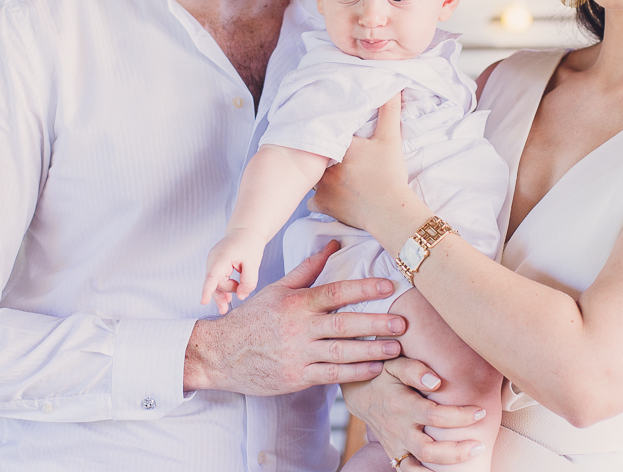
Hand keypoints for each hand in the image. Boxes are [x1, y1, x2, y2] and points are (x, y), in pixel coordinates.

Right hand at [186, 241, 406, 396]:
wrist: (220, 353)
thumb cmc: (252, 318)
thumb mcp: (277, 289)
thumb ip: (307, 269)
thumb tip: (332, 245)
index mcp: (296, 303)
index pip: (336, 292)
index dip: (364, 288)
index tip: (389, 287)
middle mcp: (299, 328)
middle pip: (344, 324)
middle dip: (376, 323)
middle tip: (403, 323)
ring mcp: (297, 355)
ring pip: (341, 353)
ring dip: (371, 350)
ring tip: (395, 349)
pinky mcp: (296, 378)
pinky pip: (330, 376)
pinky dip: (354, 373)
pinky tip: (374, 369)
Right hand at [201, 228, 266, 313]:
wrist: (246, 230)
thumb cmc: (250, 244)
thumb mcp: (254, 263)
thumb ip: (249, 281)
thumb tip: (240, 296)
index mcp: (222, 257)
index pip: (212, 276)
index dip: (208, 290)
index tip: (203, 301)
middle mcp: (214, 260)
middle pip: (215, 283)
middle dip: (222, 295)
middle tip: (225, 309)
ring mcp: (213, 262)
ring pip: (215, 283)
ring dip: (221, 294)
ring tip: (225, 308)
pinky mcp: (216, 265)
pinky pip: (217, 279)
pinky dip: (224, 287)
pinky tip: (229, 296)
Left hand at [314, 94, 410, 233]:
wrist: (390, 211)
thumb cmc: (390, 175)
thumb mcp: (391, 139)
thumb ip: (389, 111)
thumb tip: (392, 86)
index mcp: (339, 145)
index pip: (326, 131)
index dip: (326, 130)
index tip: (326, 127)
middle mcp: (325, 164)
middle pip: (316, 154)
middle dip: (318, 151)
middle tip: (325, 150)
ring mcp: (321, 186)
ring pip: (311, 175)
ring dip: (316, 173)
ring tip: (323, 170)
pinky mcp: (322, 205)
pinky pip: (312, 199)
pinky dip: (318, 198)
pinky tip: (327, 194)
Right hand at [342, 357, 487, 467]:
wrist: (359, 392)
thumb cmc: (384, 375)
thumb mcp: (395, 364)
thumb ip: (415, 369)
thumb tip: (436, 382)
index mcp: (402, 405)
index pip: (435, 415)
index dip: (460, 416)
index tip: (480, 412)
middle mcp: (398, 428)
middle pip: (428, 449)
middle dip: (456, 451)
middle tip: (479, 445)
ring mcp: (395, 444)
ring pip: (417, 467)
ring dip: (443, 468)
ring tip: (466, 461)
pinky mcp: (393, 453)